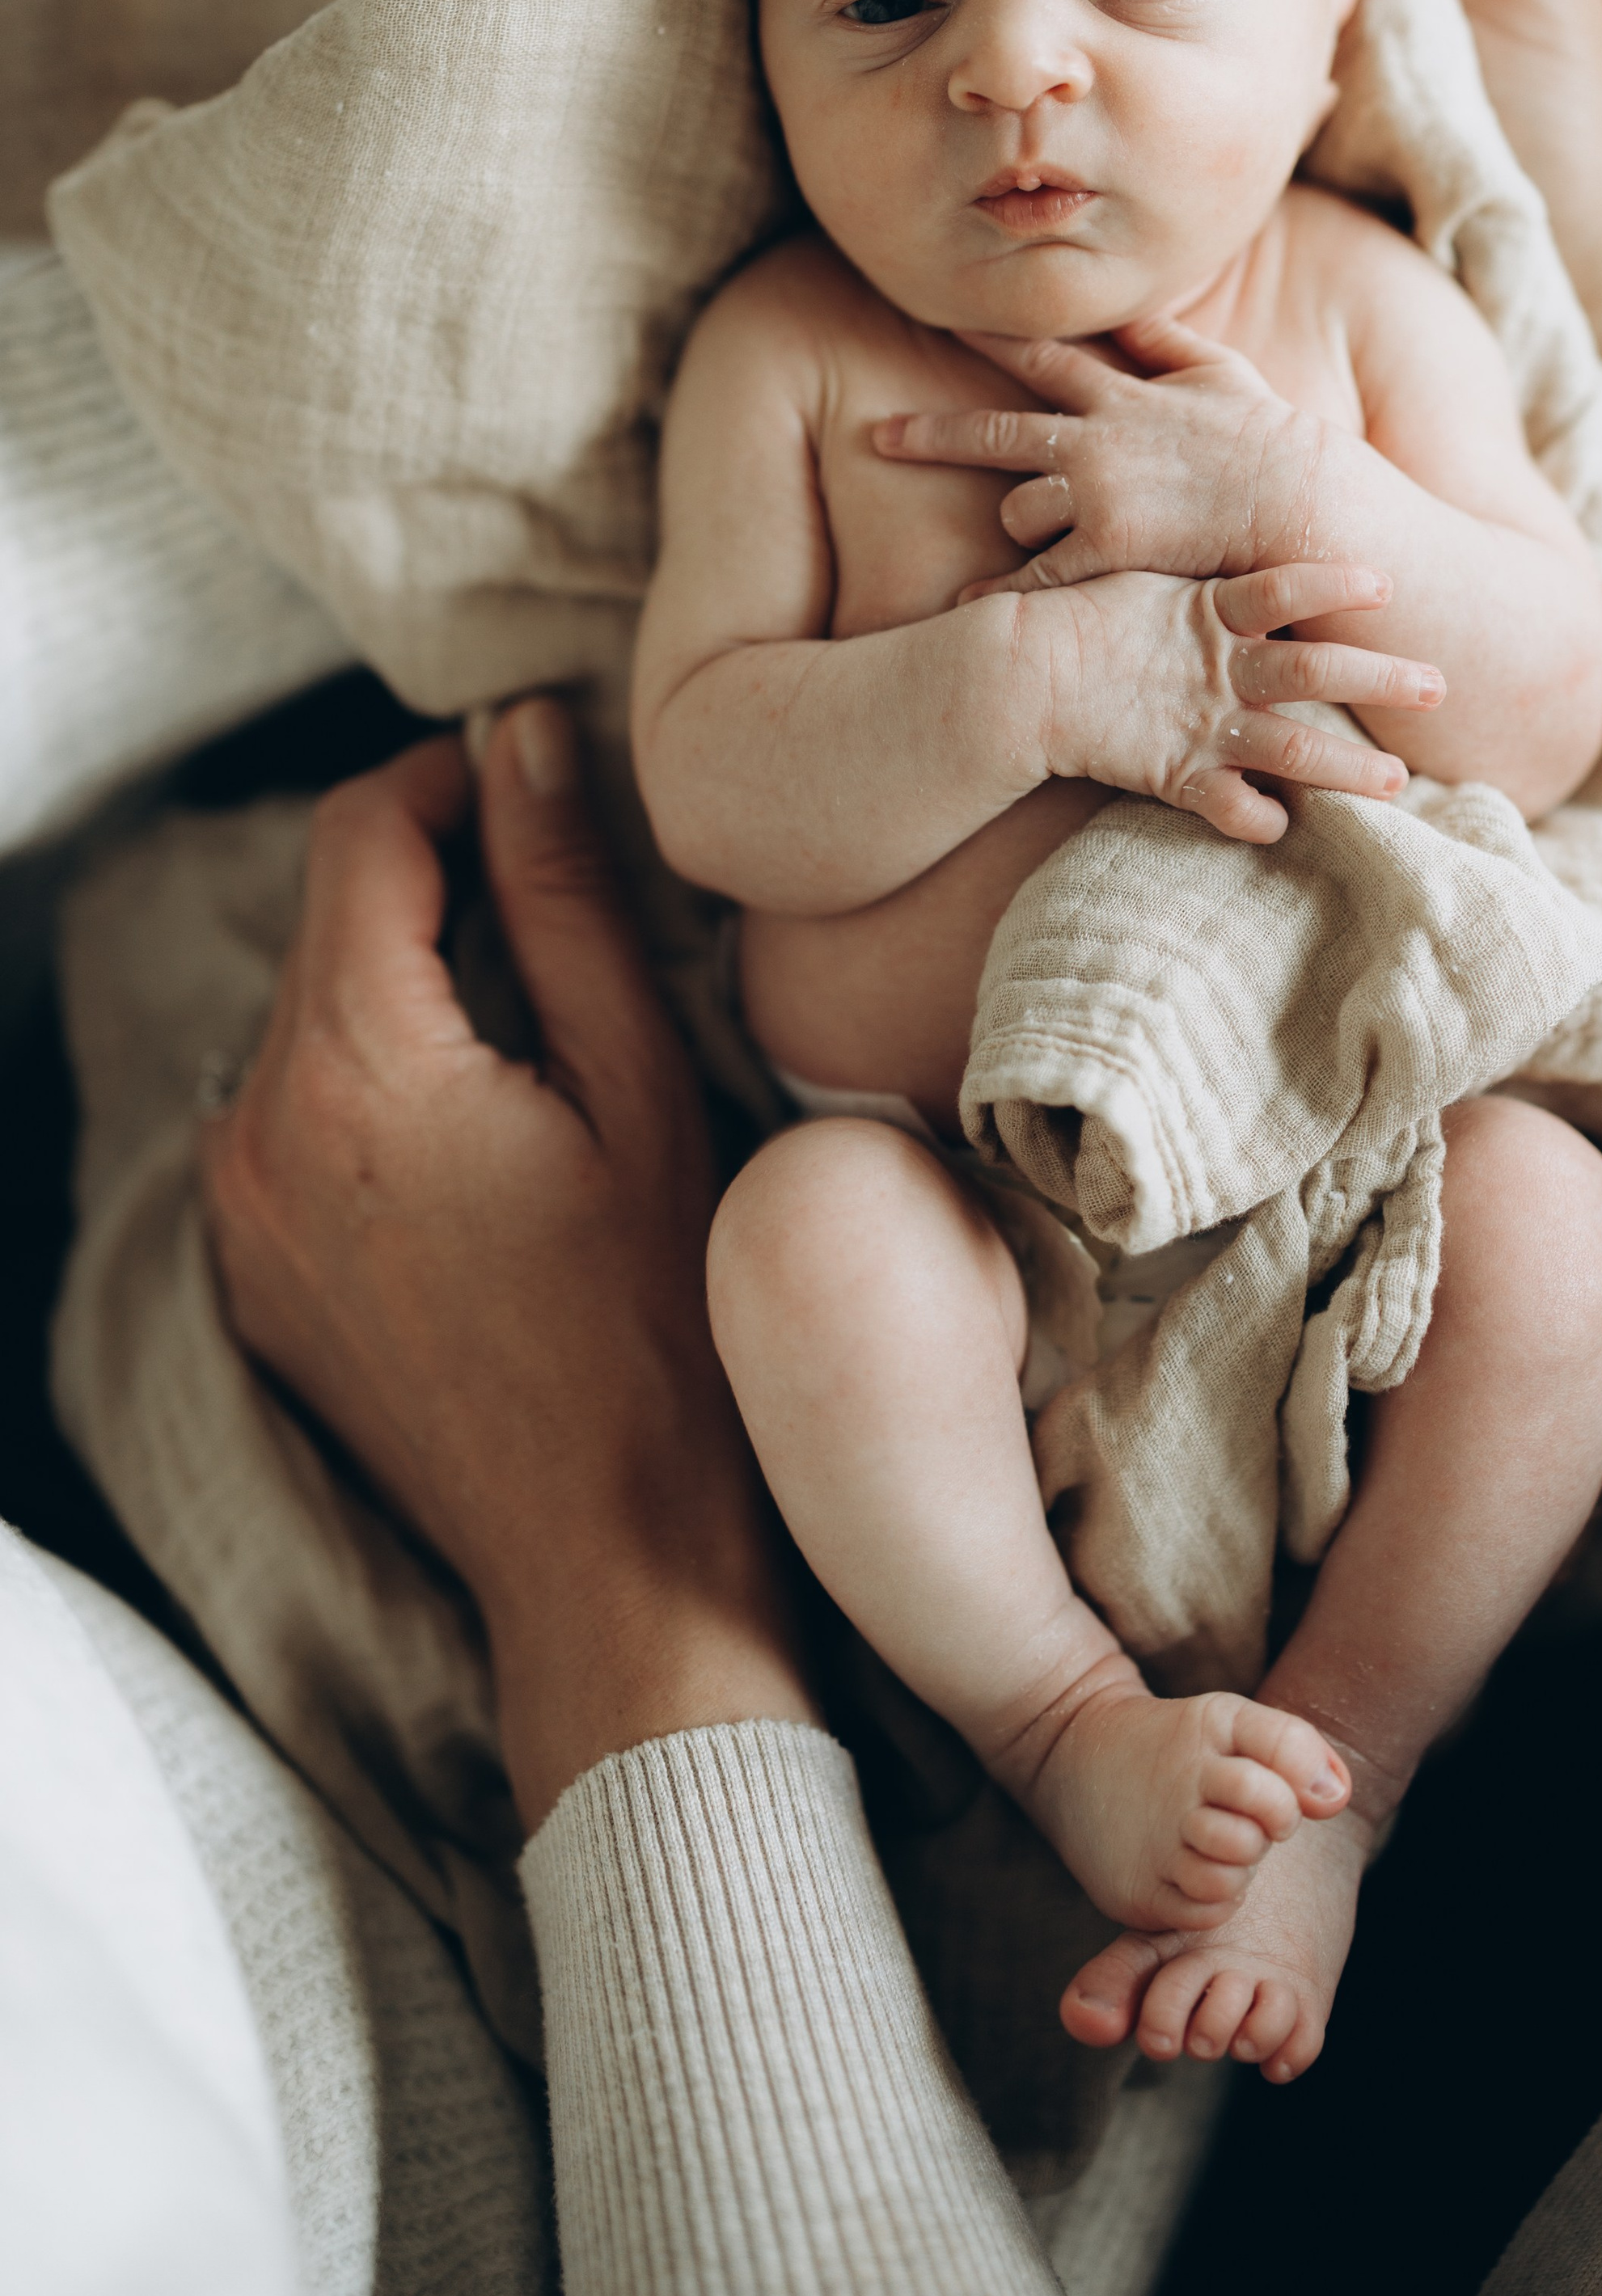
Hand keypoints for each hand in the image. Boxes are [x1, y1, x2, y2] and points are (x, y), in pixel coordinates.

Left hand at [203, 701, 810, 1828]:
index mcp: (355, 1069)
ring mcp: (242, 1216)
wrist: (611, 1559)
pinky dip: (378, 1085)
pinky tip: (488, 1135)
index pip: (359, 836)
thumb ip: (567, 897)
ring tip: (543, 1031)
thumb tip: (523, 736)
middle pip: (328, 924)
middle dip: (437, 883)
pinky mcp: (256, 1276)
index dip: (448, 780)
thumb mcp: (640, 1087)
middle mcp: (258, 1132)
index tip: (538, 781)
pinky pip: (296, 1120)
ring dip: (411, 987)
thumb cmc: (664, 1330)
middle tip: (569, 898)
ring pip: (312, 1020)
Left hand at [880, 314, 1423, 632]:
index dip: (982, 336)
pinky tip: (968, 604)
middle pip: (991, 434)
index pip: (1035, 355)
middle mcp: (1094, 440)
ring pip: (1017, 509)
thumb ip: (1166, 340)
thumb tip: (1133, 307)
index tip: (937, 318)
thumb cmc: (1270, 441)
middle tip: (881, 435)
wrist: (1302, 503)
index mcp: (1118, 395)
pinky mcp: (1106, 551)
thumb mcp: (1223, 373)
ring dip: (1020, 522)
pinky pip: (1035, 576)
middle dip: (930, 434)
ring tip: (1024, 540)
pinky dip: (1002, 591)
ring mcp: (1096, 497)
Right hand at [1032, 562, 1424, 842]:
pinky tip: (1287, 828)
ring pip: (1291, 751)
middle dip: (1380, 679)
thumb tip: (1241, 506)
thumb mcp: (1142, 564)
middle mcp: (1217, 668)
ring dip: (1348, 770)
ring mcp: (1200, 723)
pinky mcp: (1174, 773)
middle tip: (1439, 686)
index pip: (1284, 586)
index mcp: (1209, 609)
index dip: (1335, 585)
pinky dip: (1260, 820)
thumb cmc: (1082, 614)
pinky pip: (1229, 807)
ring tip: (1400, 785)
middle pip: (1313, 673)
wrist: (1016, 674)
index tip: (1387, 581)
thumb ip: (1198, 552)